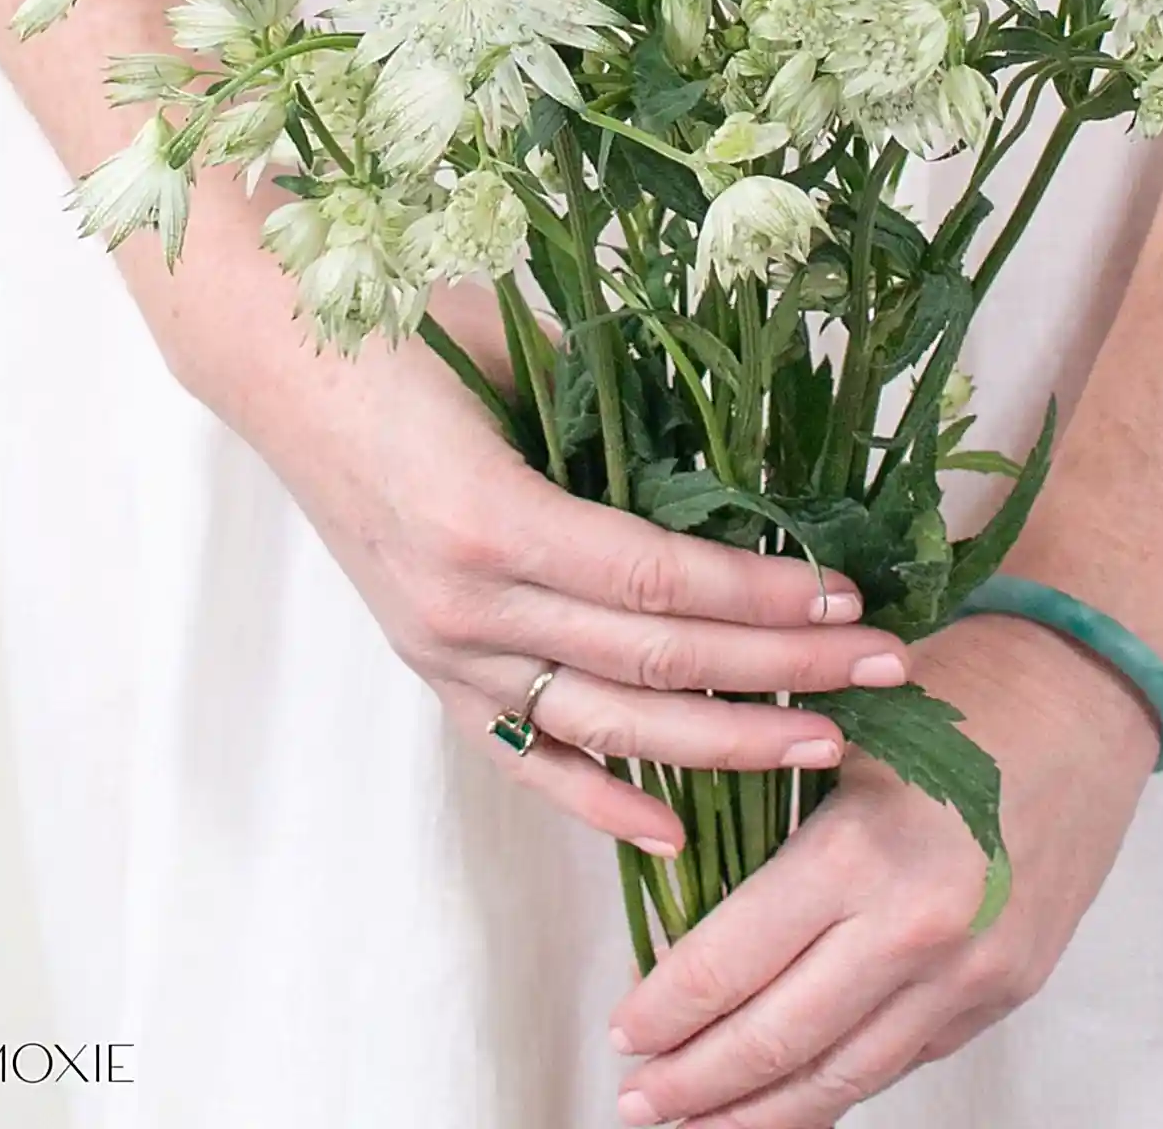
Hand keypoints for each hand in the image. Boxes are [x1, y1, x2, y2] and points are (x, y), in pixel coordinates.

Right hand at [165, 255, 909, 855]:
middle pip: (653, 664)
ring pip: (603, 726)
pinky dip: (596, 798)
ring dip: (721, 744)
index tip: (851, 597)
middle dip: (779, 673)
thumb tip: (747, 459)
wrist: (281, 364)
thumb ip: (625, 416)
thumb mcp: (525, 354)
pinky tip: (675, 830)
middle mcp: (466, 602)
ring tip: (821, 744)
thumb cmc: (411, 333)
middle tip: (881, 670)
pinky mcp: (429, 668)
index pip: (660, 583)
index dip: (762, 599)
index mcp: (492, 515)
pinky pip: (522, 753)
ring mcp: (442, 648)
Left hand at [608, 614, 1157, 1123]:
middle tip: (636, 1102)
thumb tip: (685, 911)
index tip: (621, 1033)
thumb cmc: (958, 688)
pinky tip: (794, 1092)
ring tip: (700, 1126)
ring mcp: (971, 973)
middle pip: (780, 1041)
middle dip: (697, 1085)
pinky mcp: (1007, 990)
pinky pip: (904, 1057)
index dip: (666, 1010)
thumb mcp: (843, 729)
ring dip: (763, 1112)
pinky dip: (839, 1084)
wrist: (1089, 692)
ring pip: (844, 1077)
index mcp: (862, 852)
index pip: (733, 963)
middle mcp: (918, 931)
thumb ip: (773, 819)